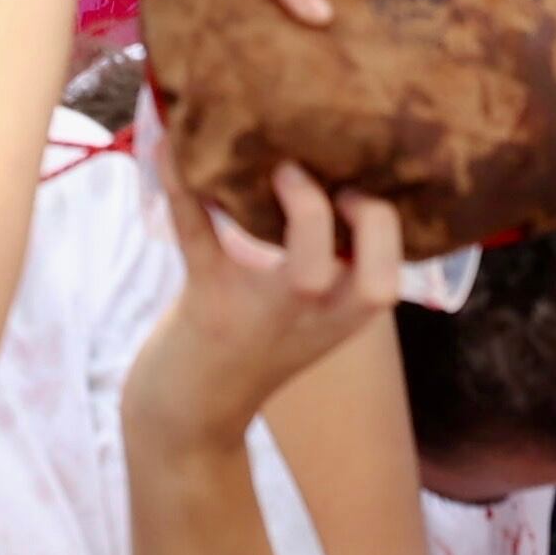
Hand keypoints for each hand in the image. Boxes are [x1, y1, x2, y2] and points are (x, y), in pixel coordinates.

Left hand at [126, 158, 405, 445]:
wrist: (189, 409)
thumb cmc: (253, 341)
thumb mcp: (308, 311)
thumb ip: (329, 258)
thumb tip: (327, 160)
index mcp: (338, 317)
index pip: (387, 282)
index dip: (386, 230)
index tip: (357, 189)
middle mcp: (309, 321)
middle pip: (369, 287)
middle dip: (369, 223)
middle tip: (336, 182)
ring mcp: (259, 314)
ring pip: (303, 274)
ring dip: (303, 210)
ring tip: (282, 160)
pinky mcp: (203, 299)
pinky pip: (197, 235)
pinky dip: (183, 186)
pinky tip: (168, 145)